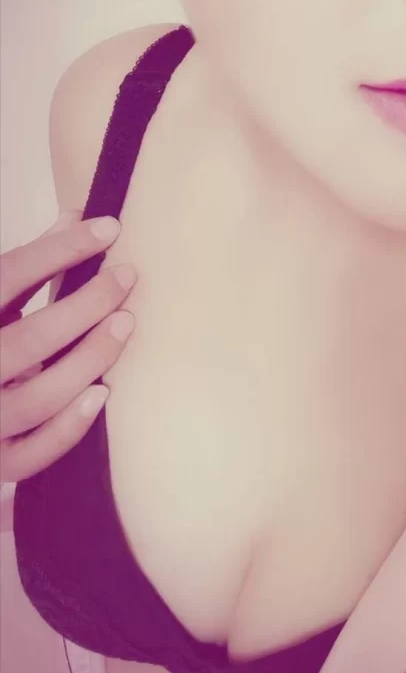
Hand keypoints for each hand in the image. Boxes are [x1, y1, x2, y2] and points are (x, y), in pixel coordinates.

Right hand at [0, 209, 136, 482]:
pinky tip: (102, 394)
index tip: (110, 227)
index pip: (9, 276)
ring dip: (88, 360)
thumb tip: (78, 216)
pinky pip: (31, 455)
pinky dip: (68, 428)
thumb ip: (30, 266)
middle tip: (127, 277)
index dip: (59, 250)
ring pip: (35, 398)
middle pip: (28, 341)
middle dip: (84, 305)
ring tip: (125, 323)